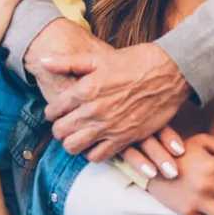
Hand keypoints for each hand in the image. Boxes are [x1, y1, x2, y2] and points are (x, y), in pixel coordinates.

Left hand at [27, 22, 185, 178]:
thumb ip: (68, 62)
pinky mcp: (125, 138)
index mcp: (85, 89)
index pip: (54, 110)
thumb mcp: (98, 58)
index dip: (51, 112)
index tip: (56, 111)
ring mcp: (109, 127)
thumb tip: (43, 61)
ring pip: (75, 147)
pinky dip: (92, 153)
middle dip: (59, 129)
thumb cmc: (135, 61)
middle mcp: (94, 111)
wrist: (170, 71)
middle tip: (64, 124)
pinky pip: (98, 156)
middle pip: (61, 132)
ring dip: (72, 143)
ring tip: (77, 135)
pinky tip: (95, 143)